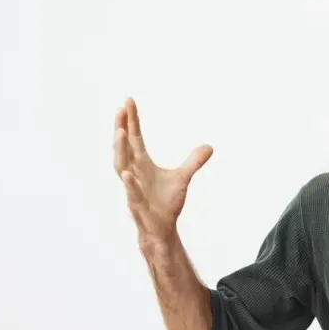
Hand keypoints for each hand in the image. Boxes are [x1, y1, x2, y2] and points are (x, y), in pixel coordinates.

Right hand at [113, 97, 212, 247]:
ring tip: (120, 132)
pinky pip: (131, 193)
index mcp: (141, 164)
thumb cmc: (166, 203)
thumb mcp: (182, 178)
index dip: (132, 120)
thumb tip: (209, 146)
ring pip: (121, 166)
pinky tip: (126, 173)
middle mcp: (133, 173)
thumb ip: (193, 162)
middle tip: (121, 109)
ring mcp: (133, 188)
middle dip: (121, 128)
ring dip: (119, 150)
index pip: (135, 138)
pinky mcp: (137, 205)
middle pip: (124, 147)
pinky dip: (129, 183)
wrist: (162, 229)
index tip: (128, 100)